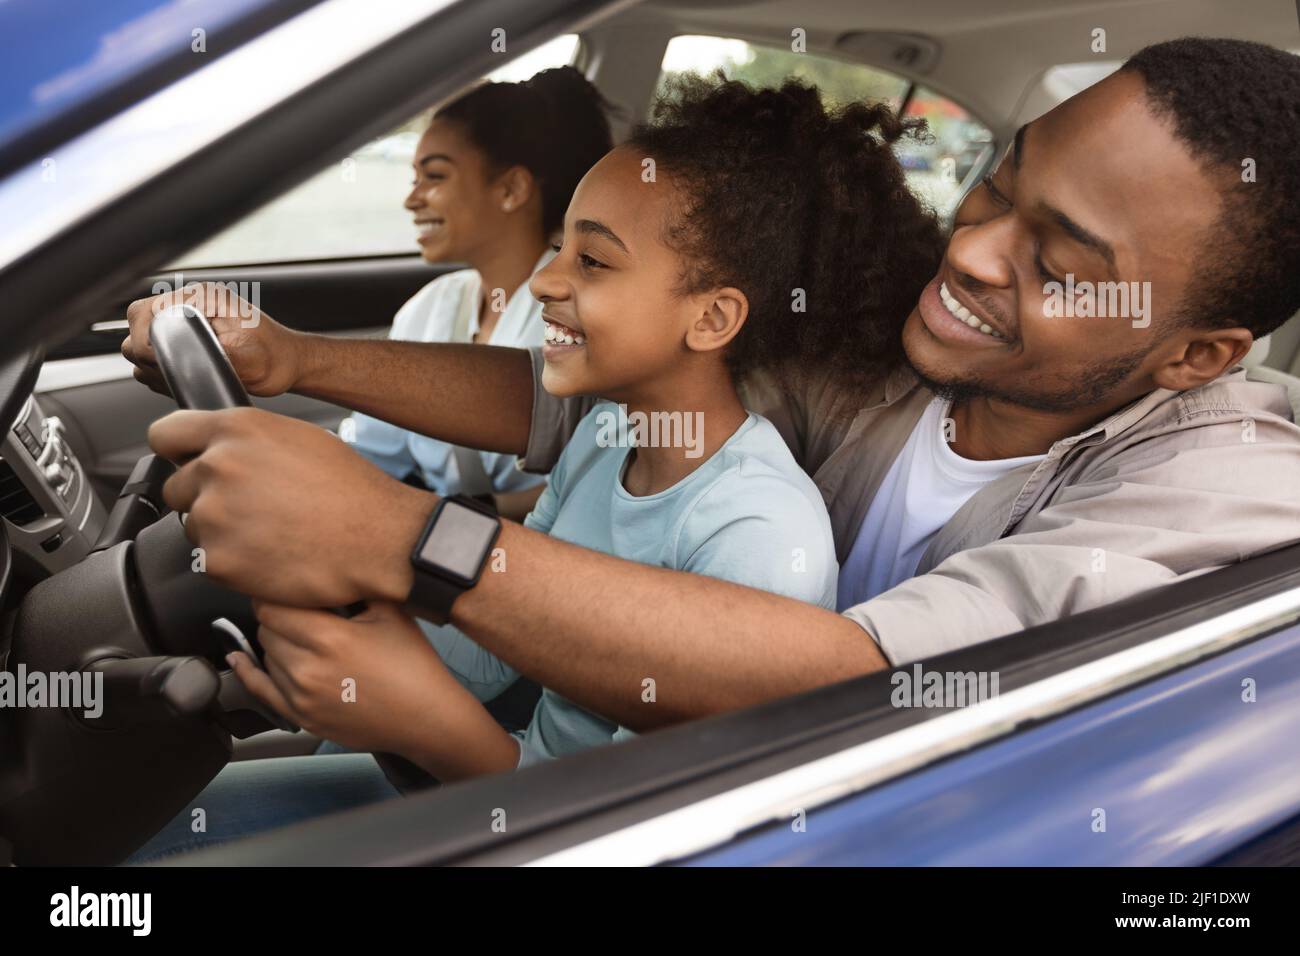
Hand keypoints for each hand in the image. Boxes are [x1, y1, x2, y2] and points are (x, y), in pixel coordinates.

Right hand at [122, 281, 311, 397]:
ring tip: (180, 375)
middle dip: (145, 352)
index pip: (145, 311)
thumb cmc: (276, 358)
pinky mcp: (187, 337)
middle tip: (170, 371)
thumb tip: (180, 354)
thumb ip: (211, 352)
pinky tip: (182, 377)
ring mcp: (187, 320)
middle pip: (136, 322)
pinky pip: (155, 352)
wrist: (290, 363)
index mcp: (202, 298)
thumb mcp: (247, 359)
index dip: (144, 341)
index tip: (160, 362)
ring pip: (141, 339)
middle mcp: (190, 304)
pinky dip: (160, 368)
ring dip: (152, 362)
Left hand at [148, 406, 427, 605]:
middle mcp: (218, 467)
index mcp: (237, 429)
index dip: (178, 451)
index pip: (165, 434)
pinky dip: (233, 563)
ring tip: (268, 534)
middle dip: (205, 498)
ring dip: (220, 533)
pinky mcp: (218, 560)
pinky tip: (269, 556)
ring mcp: (214, 516)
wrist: (380, 541)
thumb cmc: (353, 492)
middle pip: (177, 486)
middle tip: (250, 509)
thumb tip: (221, 449)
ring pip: (193, 526)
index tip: (186, 463)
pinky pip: (208, 561)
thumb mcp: (299, 439)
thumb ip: (247, 440)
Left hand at [231, 602, 444, 754]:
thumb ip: (356, 588)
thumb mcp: (391, 613)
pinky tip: (238, 659)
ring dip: (277, 642)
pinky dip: (247, 672)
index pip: (272, 607)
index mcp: (329, 637)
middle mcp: (308, 668)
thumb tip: (330, 568)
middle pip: (266, 629)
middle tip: (301, 612)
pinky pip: (260, 690)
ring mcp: (301, 697)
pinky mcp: (301, 717)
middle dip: (279, 617)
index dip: (275, 594)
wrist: (426, 717)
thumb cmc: (413, 666)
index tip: (283, 588)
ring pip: (265, 655)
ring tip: (305, 638)